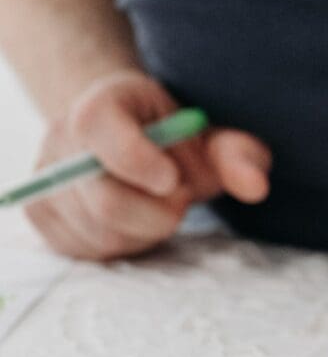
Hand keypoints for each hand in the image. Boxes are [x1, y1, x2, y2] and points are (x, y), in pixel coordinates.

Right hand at [25, 70, 270, 260]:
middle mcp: (61, 139)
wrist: (126, 137)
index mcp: (100, 105)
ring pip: (101, 235)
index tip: (174, 179)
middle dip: (157, 214)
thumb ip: (237, 155)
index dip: (139, 161)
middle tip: (180, 200)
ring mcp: (44, 180)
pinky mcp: (42, 217)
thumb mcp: (209, 137)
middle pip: (105, 202)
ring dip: (144, 232)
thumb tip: (256, 186)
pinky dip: (123, 245)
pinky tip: (133, 221)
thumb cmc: (172, 138)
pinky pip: (88, 252)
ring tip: (155, 205)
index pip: (99, 130)